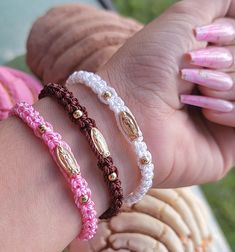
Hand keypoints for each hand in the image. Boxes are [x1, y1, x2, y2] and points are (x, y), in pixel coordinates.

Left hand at [98, 0, 234, 187]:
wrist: (128, 114)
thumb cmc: (147, 65)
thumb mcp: (183, 17)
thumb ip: (221, 4)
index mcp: (206, 57)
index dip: (228, 34)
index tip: (203, 37)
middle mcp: (215, 82)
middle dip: (226, 58)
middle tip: (190, 68)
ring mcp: (222, 111)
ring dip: (225, 85)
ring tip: (189, 97)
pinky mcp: (229, 141)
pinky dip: (230, 110)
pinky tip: (205, 115)